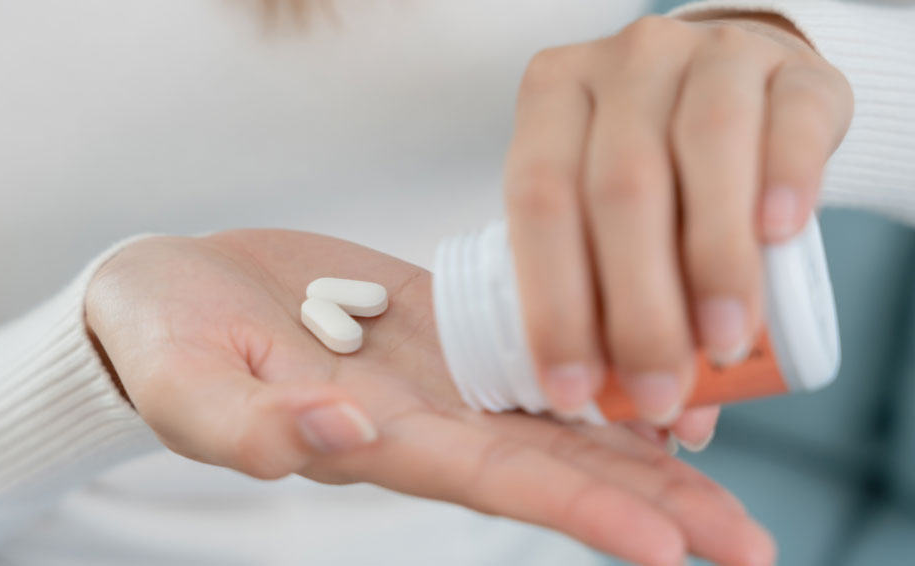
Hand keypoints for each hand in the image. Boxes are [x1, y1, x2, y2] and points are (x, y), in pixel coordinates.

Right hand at [86, 230, 774, 564]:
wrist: (174, 289)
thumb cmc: (165, 340)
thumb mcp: (185, 384)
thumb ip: (247, 421)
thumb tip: (333, 431)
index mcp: (376, 440)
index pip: (497, 485)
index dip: (581, 513)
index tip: (671, 546)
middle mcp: (429, 419)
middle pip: (557, 469)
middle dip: (652, 506)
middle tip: (749, 543)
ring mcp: (443, 374)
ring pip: (561, 418)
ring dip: (645, 448)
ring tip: (729, 479)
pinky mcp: (445, 323)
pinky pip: (537, 353)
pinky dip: (600, 369)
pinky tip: (658, 384)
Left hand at [504, 13, 852, 444]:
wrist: (738, 86)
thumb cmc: (658, 166)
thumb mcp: (611, 214)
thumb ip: (617, 300)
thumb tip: (661, 426)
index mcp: (553, 97)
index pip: (538, 201)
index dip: (552, 304)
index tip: (574, 392)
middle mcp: (622, 64)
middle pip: (619, 189)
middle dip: (637, 307)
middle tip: (657, 390)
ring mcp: (706, 53)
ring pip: (702, 152)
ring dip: (712, 263)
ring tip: (723, 345)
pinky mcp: (788, 67)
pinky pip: (785, 125)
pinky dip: (782, 185)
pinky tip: (779, 239)